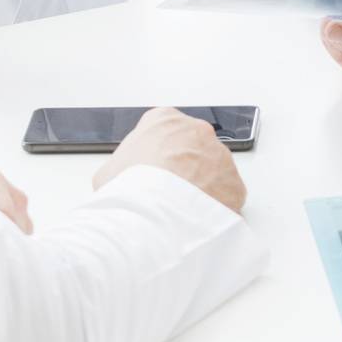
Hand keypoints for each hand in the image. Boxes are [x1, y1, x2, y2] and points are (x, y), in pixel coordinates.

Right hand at [92, 106, 246, 212]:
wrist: (154, 216)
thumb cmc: (130, 190)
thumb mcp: (108, 172)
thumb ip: (121, 168)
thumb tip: (120, 183)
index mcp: (164, 120)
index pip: (164, 131)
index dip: (157, 156)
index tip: (152, 174)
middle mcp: (196, 131)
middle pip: (191, 148)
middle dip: (182, 169)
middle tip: (167, 195)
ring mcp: (218, 154)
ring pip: (212, 169)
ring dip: (201, 187)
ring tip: (180, 212)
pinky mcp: (233, 181)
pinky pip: (226, 193)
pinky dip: (216, 207)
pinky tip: (197, 221)